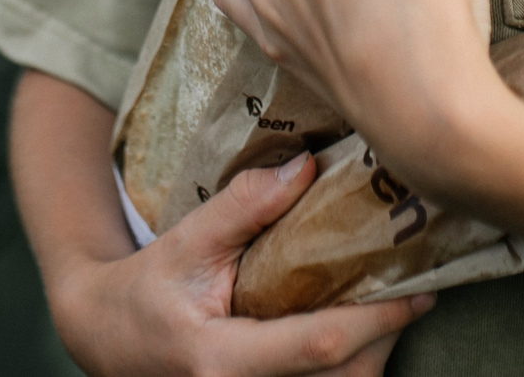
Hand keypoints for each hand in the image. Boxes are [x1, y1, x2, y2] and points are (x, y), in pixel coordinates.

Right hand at [51, 152, 432, 376]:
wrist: (105, 338)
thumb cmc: (147, 288)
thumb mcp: (186, 240)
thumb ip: (244, 205)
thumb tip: (307, 166)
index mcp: (220, 360)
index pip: (319, 347)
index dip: (376, 322)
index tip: (419, 292)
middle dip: (386, 338)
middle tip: (415, 289)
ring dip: (372, 354)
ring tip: (392, 305)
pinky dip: (349, 366)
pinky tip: (361, 331)